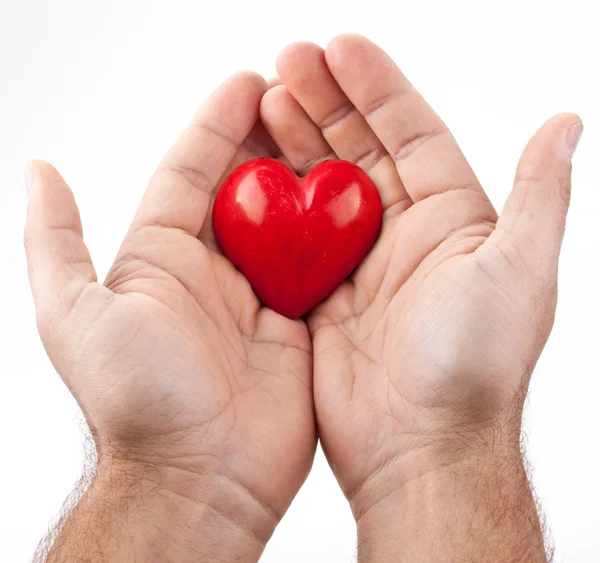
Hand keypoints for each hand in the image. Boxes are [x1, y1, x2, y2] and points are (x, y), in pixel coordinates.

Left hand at [25, 73, 315, 561]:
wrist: (201, 474)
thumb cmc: (139, 399)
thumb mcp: (75, 313)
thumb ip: (55, 241)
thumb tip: (39, 170)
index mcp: (162, 257)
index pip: (191, 172)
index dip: (217, 124)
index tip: (250, 83)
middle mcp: (213, 270)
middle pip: (246, 190)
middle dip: (270, 140)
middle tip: (301, 96)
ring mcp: (260, 295)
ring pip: (287, 221)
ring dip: (307, 178)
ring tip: (333, 133)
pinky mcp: (298, 321)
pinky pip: (320, 266)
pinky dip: (335, 232)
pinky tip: (355, 198)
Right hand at [261, 35, 580, 560]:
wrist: (420, 448)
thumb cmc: (471, 366)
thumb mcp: (519, 271)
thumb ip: (538, 195)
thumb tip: (564, 123)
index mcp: (450, 220)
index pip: (411, 134)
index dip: (377, 87)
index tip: (339, 49)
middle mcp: (403, 236)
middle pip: (358, 150)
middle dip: (324, 101)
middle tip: (286, 62)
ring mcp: (357, 265)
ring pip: (320, 188)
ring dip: (294, 142)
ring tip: (262, 100)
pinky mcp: (321, 296)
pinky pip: (293, 239)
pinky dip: (272, 204)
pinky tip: (251, 173)